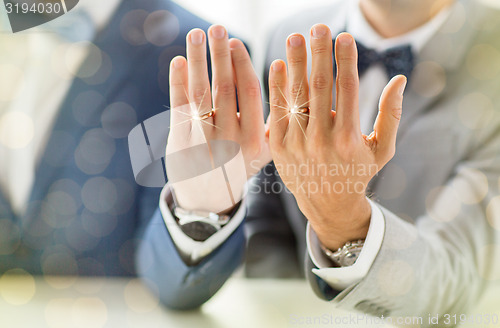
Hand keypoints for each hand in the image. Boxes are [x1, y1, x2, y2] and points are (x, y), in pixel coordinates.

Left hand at [166, 25, 270, 212]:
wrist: (207, 198)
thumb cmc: (239, 165)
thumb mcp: (264, 152)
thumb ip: (272, 121)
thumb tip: (284, 81)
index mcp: (254, 141)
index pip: (250, 94)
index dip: (243, 65)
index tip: (237, 42)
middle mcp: (228, 140)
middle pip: (224, 88)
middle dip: (220, 55)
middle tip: (218, 28)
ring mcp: (201, 141)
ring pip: (199, 93)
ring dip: (197, 61)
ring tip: (197, 34)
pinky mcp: (179, 141)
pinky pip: (178, 107)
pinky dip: (176, 82)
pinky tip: (178, 61)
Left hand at [268, 25, 406, 249]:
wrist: (326, 204)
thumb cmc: (358, 172)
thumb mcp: (382, 149)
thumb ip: (391, 114)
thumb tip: (399, 79)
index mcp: (349, 139)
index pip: (347, 88)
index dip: (345, 59)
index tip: (344, 37)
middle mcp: (321, 140)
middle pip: (319, 86)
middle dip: (318, 53)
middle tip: (318, 27)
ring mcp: (296, 143)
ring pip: (295, 95)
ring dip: (295, 63)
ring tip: (295, 38)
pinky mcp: (278, 146)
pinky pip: (277, 111)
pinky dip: (277, 87)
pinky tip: (278, 64)